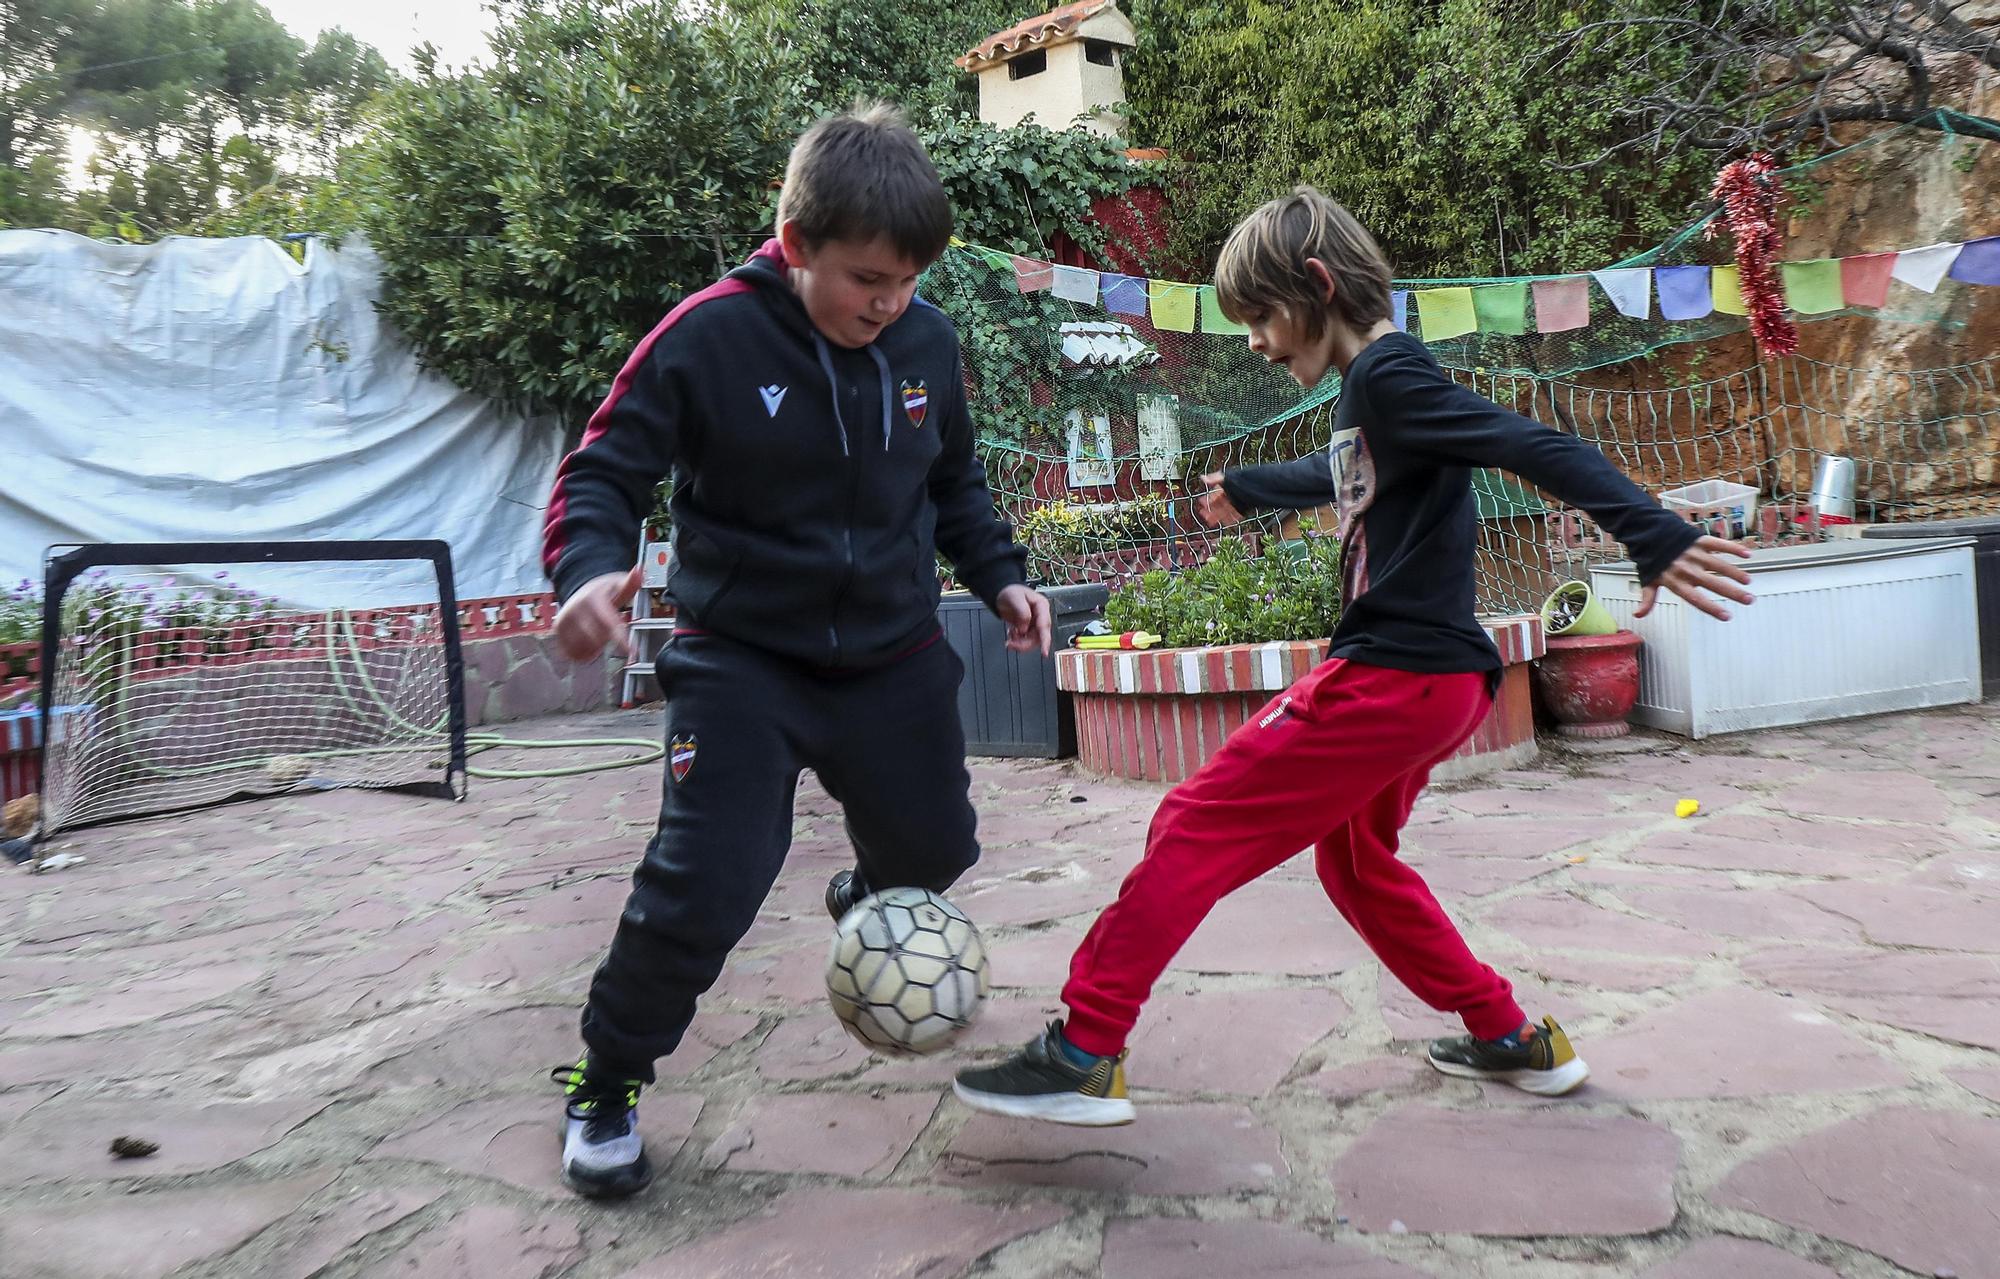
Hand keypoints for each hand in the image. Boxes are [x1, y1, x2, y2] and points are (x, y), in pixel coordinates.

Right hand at [552, 566, 642, 660]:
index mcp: (592, 599)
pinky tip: (588, 642)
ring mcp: (564, 620)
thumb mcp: (618, 585)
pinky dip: (583, 652)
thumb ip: (630, 583)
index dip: (621, 639)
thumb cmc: (603, 592)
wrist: (579, 591)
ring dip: (595, 647)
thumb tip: (639, 571)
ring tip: (598, 633)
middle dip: (607, 639)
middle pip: (598, 639)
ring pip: (585, 647)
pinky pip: (573, 652)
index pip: (609, 623)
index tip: (632, 652)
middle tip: (610, 630)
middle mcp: (575, 609)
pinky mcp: (557, 631)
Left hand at [996, 584, 1051, 655]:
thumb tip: (1025, 628)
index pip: (1045, 626)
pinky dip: (1017, 641)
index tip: (1044, 652)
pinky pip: (1025, 639)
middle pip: (1038, 636)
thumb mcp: (1016, 598)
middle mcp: (1039, 616)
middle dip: (1025, 643)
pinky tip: (1011, 635)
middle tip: (1012, 644)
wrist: (1002, 593)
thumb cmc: (1010, 591)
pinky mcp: (1027, 628)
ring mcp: (1033, 623)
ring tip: (1010, 639)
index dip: (1045, 641)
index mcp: (1041, 606)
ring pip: (1031, 640)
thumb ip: (1022, 612)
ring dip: (1020, 643)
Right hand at [1194, 471, 1241, 527]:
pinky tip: (1224, 523)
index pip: (1214, 496)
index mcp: (1226, 489)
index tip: (1200, 503)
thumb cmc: (1241, 479)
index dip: (1207, 500)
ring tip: (1209, 521)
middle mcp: (1231, 497)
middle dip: (1210, 510)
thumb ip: (1214, 479)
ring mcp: (1236, 503)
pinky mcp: (1243, 509)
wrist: (1256, 485)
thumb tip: (1202, 478)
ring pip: (1224, 512)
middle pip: (1218, 505)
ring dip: (1216, 516)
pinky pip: (1234, 516)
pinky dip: (1229, 520)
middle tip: (1202, 514)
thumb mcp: (1226, 478)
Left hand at [1636, 535, 1754, 621]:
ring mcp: (1694, 554)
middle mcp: (1687, 569)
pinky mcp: (1699, 540)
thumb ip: (1648, 599)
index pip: (1697, 599)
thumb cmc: (1650, 558)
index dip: (1712, 608)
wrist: (1648, 532)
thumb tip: (1639, 615)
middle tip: (1749, 600)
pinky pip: (1719, 544)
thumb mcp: (1648, 579)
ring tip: (1748, 581)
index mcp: (1676, 582)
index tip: (1727, 616)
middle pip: (1713, 584)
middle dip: (1733, 592)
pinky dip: (1734, 548)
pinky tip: (1747, 554)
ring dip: (1735, 573)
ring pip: (1719, 564)